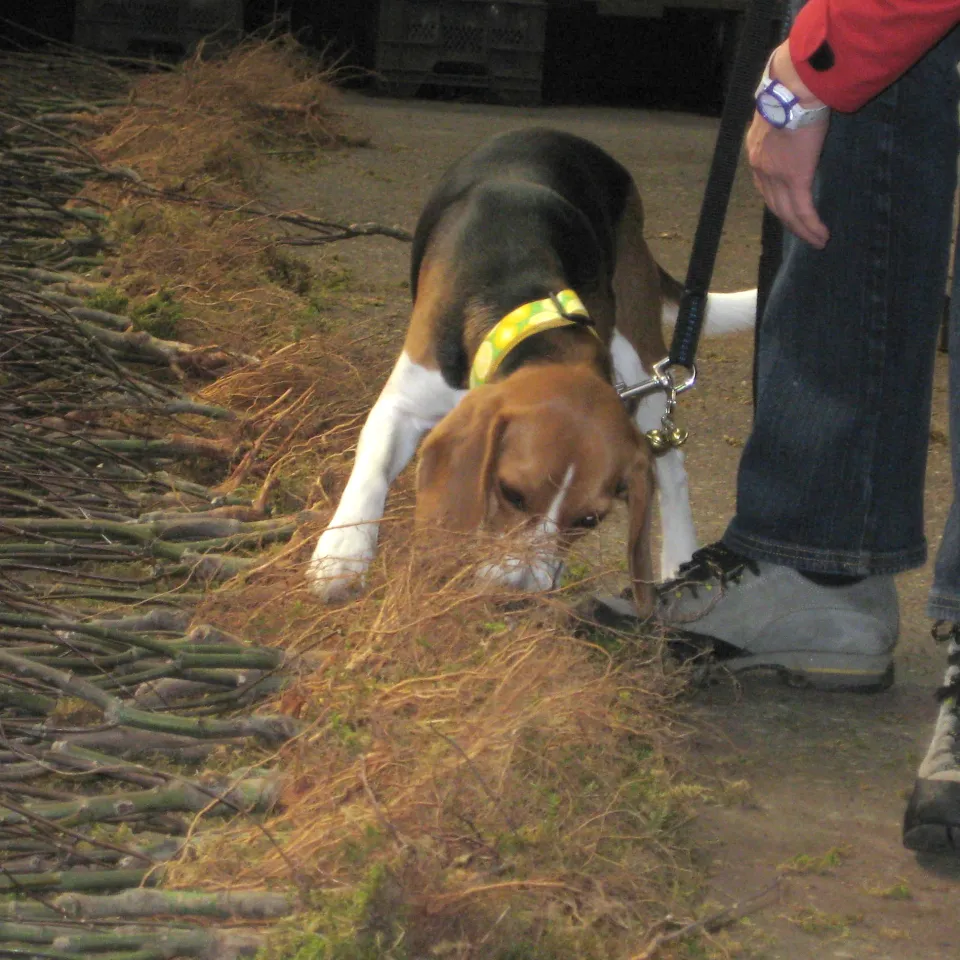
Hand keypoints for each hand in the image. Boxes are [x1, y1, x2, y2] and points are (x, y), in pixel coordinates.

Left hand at [747, 41, 830, 248]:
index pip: (765, 186)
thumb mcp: (782, 110)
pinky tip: (821, 236)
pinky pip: (803, 210)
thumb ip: (787, 124)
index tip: (788, 213)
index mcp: (757, 152)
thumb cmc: (793, 88)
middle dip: (789, 223)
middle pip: (774, 205)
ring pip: (787, 213)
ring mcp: (776, 175)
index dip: (778, 202)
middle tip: (804, 235)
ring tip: (817, 241)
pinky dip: (811, 226)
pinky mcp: (795, 177)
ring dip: (802, 230)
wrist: (794, 85)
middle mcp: (761, 168)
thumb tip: (802, 120)